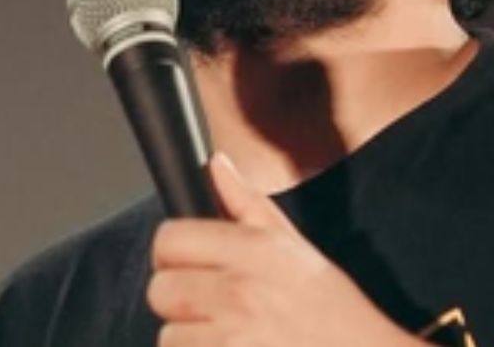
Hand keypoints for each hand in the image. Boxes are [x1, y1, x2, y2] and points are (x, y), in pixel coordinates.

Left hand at [147, 153, 425, 346]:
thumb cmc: (332, 310)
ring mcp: (231, 336)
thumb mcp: (294, 247)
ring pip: (168, 335)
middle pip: (160, 289)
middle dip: (178, 299)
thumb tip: (216, 164)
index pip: (170, 239)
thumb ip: (246, 203)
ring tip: (226, 336)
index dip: (172, 252)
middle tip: (209, 305)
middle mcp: (239, 290)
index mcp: (254, 251)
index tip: (186, 263)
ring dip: (190, 339)